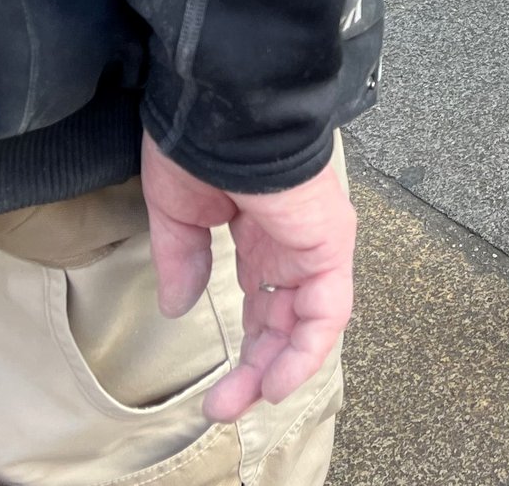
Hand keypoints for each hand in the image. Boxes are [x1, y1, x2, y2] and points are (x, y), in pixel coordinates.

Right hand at [140, 133, 355, 423]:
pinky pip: (328, 308)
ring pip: (309, 321)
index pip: (263, 301)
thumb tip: (179, 306)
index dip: (245, 344)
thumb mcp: (179, 212)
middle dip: (257, 367)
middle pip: (285, 319)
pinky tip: (279, 379)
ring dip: (280, 367)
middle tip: (225, 405)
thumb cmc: (200, 140)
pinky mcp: (330, 242)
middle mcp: (294, 241)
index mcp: (263, 230)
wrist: (225, 103)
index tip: (214, 384)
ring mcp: (316, 241)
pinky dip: (307, 348)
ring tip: (246, 401)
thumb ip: (184, 260)